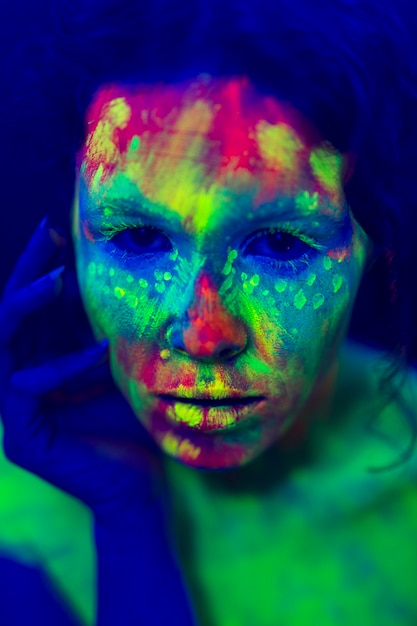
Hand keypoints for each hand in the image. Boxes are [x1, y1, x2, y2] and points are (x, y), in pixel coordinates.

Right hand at [0, 216, 162, 518]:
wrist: (140, 485)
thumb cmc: (131, 424)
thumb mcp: (114, 366)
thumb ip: (98, 332)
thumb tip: (102, 280)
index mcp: (41, 363)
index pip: (33, 309)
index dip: (41, 268)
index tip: (60, 229)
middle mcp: (20, 381)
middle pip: (11, 315)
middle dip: (28, 270)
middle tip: (47, 230)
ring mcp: (15, 411)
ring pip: (5, 344)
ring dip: (29, 306)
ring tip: (57, 277)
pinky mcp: (21, 438)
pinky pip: (31, 388)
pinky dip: (67, 366)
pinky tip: (102, 352)